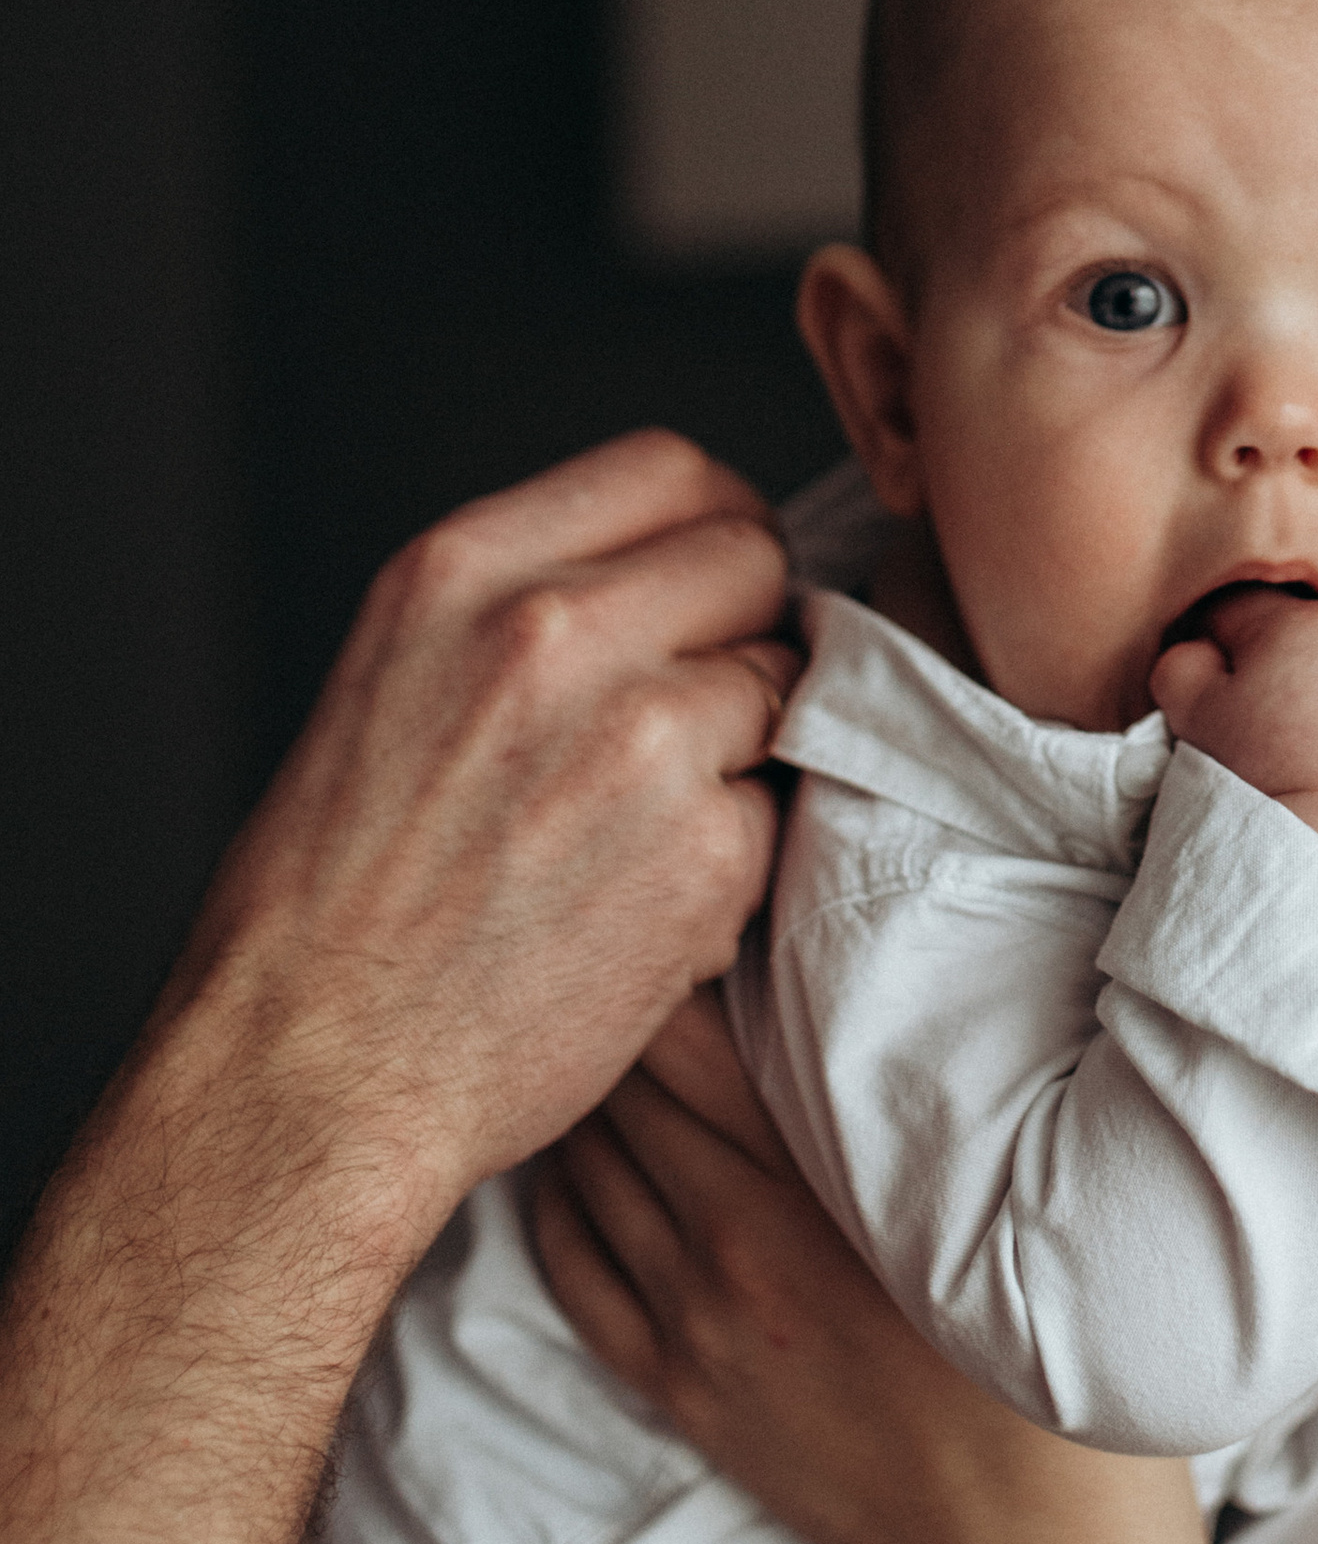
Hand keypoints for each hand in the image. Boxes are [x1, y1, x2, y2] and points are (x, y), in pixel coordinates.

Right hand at [167, 430, 796, 1241]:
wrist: (310, 1073)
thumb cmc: (335, 900)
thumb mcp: (395, 678)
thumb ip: (529, 609)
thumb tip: (672, 581)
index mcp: (463, 571)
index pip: (673, 469)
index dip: (708, 530)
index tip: (704, 588)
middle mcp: (555, 634)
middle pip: (753, 558)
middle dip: (741, 629)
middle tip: (686, 713)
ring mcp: (643, 739)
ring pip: (782, 687)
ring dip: (744, 750)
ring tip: (642, 826)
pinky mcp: (706, 852)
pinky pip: (778, 813)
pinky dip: (734, 860)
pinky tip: (641, 904)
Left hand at [530, 996, 1199, 1543]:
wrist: (1012, 1537)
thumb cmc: (1036, 1342)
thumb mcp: (990, 1185)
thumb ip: (909, 1086)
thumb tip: (857, 974)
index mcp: (824, 1172)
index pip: (685, 1023)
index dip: (662, 947)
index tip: (675, 904)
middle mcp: (736, 1232)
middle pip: (621, 1079)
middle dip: (609, 1007)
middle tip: (615, 951)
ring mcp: (691, 1313)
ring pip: (584, 1160)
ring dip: (583, 1093)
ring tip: (592, 1036)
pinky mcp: (669, 1380)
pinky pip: (568, 1258)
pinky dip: (561, 1191)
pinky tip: (579, 1153)